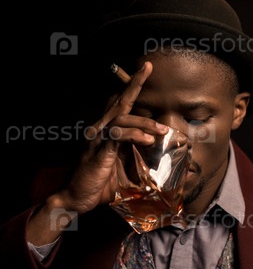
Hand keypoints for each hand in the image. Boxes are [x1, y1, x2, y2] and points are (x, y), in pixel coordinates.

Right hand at [55, 61, 168, 214]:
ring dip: (144, 123)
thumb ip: (131, 154)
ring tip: (162, 131)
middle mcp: (98, 130)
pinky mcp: (99, 152)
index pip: (118, 104)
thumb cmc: (98, 185)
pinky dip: (134, 136)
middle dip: (134, 84)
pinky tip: (147, 140)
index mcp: (104, 131)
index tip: (144, 70)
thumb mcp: (119, 167)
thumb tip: (151, 149)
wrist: (75, 200)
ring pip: (122, 119)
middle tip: (148, 68)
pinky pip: (118, 137)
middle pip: (119, 102)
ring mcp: (97, 140)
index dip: (130, 87)